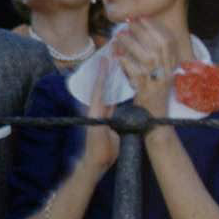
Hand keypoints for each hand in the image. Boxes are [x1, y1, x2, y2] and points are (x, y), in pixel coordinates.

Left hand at [83, 57, 119, 172]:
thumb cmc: (98, 150)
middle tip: (111, 57)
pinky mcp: (111, 119)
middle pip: (103, 87)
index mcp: (96, 111)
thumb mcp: (100, 135)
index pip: (99, 89)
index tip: (104, 60)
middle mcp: (99, 109)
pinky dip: (117, 91)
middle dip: (106, 73)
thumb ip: (103, 122)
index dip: (102, 75)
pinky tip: (123, 84)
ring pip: (109, 92)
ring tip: (118, 65)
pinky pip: (114, 101)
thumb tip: (108, 110)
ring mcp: (105, 113)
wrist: (97, 162)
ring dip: (112, 79)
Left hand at [112, 18, 178, 115]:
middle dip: (143, 31)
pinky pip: (136, 74)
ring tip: (119, 37)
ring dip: (132, 45)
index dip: (156, 28)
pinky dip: (126, 64)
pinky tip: (118, 57)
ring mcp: (158, 83)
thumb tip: (138, 34)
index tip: (142, 18)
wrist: (155, 118)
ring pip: (147, 58)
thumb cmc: (154, 92)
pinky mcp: (146, 92)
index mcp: (172, 66)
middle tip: (128, 23)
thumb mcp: (159, 72)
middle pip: (158, 47)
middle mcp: (167, 73)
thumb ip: (154, 55)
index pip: (168, 42)